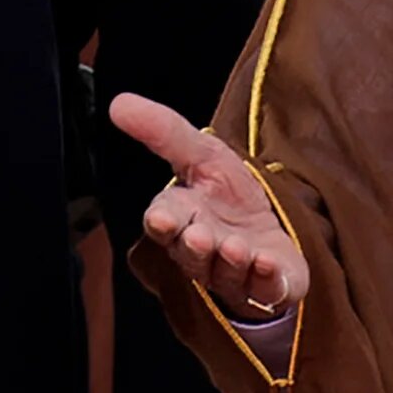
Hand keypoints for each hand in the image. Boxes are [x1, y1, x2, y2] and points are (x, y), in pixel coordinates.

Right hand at [110, 94, 307, 319]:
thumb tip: (118, 103)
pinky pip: (264, 289)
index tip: (162, 218)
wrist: (274, 226)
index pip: (163, 222)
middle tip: (198, 235)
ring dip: (231, 260)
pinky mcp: (267, 286)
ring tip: (237, 247)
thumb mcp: (203, 153)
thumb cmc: (228, 194)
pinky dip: (266, 280)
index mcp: (182, 218)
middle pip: (191, 253)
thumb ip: (164, 131)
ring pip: (225, 273)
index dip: (162, 222)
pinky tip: (268, 264)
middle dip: (194, 245)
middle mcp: (203, 251)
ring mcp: (235, 273)